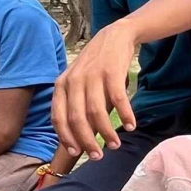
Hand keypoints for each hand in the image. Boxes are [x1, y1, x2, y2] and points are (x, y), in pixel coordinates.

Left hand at [51, 23, 137, 158]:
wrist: (115, 35)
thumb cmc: (96, 65)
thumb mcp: (78, 81)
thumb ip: (75, 104)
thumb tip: (80, 137)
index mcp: (61, 84)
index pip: (59, 117)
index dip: (67, 137)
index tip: (76, 152)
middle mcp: (74, 80)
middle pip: (77, 119)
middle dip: (87, 141)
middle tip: (98, 155)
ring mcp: (92, 75)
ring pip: (96, 113)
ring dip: (107, 133)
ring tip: (115, 144)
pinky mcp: (112, 71)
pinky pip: (118, 100)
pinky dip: (125, 115)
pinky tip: (131, 125)